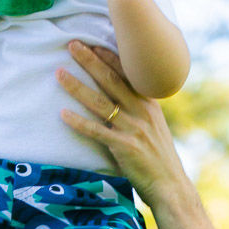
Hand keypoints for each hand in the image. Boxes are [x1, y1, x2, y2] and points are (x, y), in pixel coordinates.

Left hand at [57, 42, 184, 205]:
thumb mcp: (153, 125)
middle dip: (90, 60)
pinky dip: (79, 123)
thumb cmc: (158, 156)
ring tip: (58, 73)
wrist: (170, 185)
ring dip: (77, 87)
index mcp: (149, 103)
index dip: (108, 56)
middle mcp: (142, 111)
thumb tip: (120, 94)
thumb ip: (138, 108)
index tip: (91, 42)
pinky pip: (97, 132)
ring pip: (100, 103)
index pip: (127, 73)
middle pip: (111, 80)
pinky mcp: (124, 147)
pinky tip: (63, 115)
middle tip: (72, 44)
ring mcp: (133, 129)